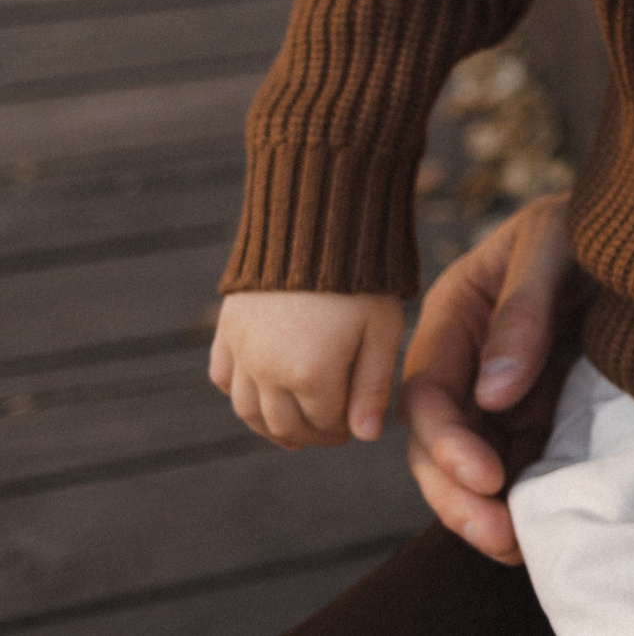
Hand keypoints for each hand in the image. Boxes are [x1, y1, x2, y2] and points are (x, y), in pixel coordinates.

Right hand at [209, 290, 403, 447]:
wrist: (314, 228)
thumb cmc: (360, 279)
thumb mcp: (381, 330)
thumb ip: (372, 387)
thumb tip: (365, 435)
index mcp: (312, 375)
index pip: (325, 423)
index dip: (342, 430)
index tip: (355, 427)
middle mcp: (268, 371)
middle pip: (285, 424)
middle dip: (310, 435)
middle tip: (330, 432)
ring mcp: (242, 353)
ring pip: (247, 411)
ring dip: (271, 427)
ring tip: (294, 430)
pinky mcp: (227, 332)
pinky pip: (223, 378)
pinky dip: (238, 394)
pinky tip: (258, 394)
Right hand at [398, 192, 590, 563]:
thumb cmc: (593, 218)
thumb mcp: (554, 244)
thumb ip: (523, 313)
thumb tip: (493, 396)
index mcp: (455, 315)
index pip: (428, 393)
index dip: (448, 442)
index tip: (487, 477)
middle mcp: (470, 359)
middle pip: (440, 441)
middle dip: (459, 494)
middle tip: (499, 535)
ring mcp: (504, 386)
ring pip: (477, 459)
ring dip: (488, 507)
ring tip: (517, 547)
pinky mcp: (542, 404)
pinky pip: (521, 456)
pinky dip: (523, 492)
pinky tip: (539, 525)